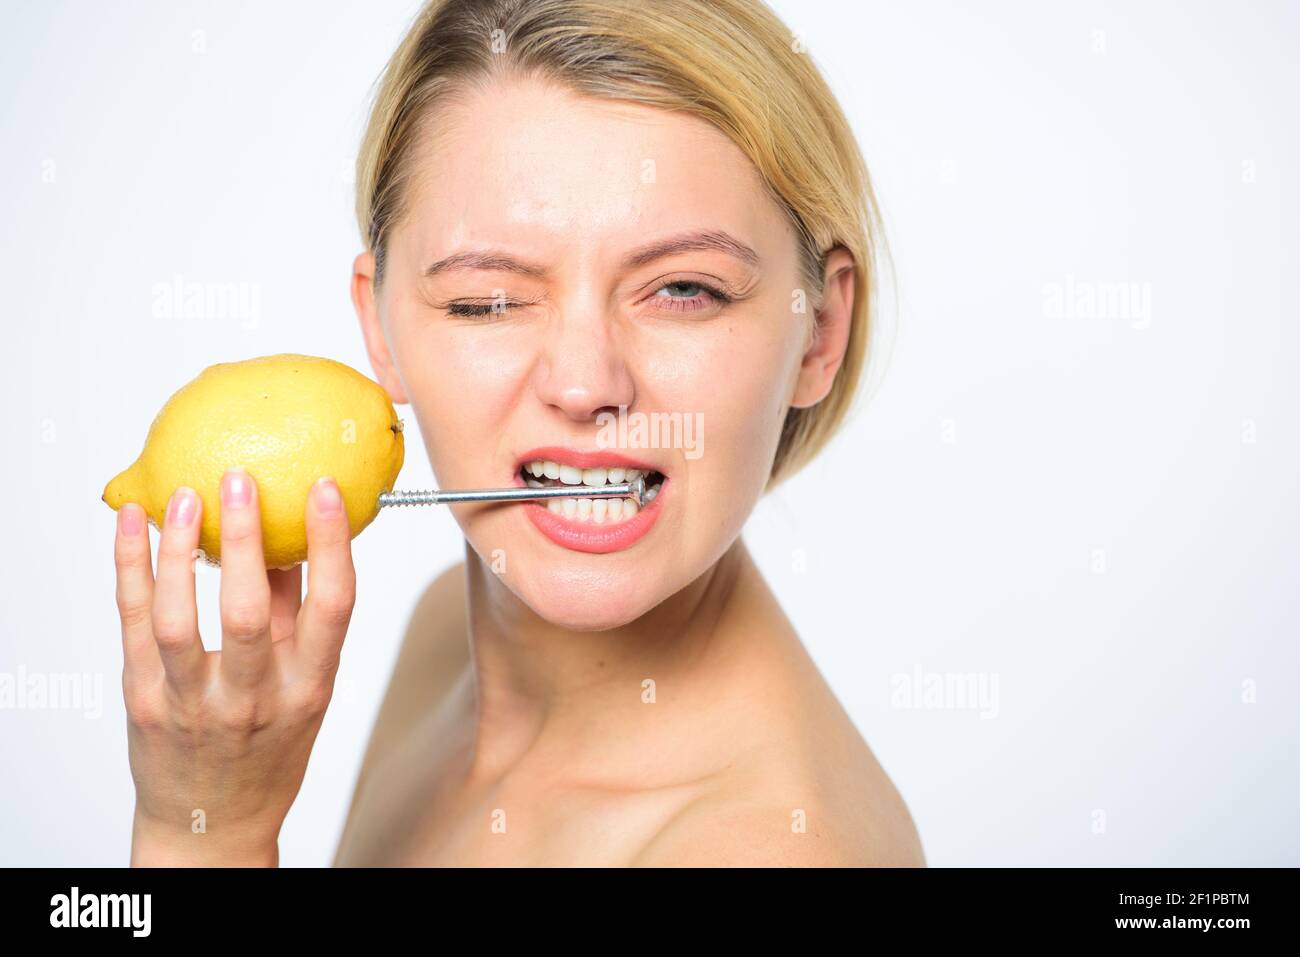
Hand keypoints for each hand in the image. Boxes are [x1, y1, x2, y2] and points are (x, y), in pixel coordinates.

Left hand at [112, 470, 354, 865]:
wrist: (213, 825)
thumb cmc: (268, 752)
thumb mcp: (305, 690)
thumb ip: (298, 616)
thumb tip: (293, 538)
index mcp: (308, 688)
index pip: (334, 607)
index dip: (332, 543)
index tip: (325, 490)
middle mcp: (253, 698)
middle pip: (248, 611)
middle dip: (245, 537)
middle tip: (238, 479)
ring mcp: (192, 703)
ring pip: (177, 619)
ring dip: (178, 551)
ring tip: (183, 497)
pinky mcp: (144, 700)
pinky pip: (132, 625)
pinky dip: (130, 568)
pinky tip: (132, 525)